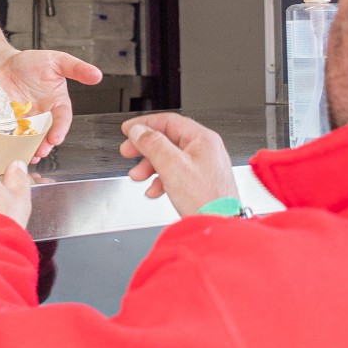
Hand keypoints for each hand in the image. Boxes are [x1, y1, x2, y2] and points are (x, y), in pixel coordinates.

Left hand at [0, 49, 102, 148]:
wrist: (5, 64)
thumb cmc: (33, 63)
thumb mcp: (57, 61)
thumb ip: (76, 68)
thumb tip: (97, 75)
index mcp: (57, 104)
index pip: (62, 119)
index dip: (60, 129)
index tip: (56, 138)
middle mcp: (42, 115)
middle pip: (46, 134)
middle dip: (44, 144)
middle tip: (41, 151)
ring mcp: (25, 120)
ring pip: (29, 138)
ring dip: (28, 147)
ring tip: (26, 154)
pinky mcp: (9, 122)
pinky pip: (10, 134)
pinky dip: (9, 141)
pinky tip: (7, 146)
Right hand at [119, 112, 239, 216]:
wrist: (220, 226)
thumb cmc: (206, 199)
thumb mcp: (172, 166)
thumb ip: (152, 144)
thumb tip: (138, 131)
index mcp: (202, 139)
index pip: (168, 121)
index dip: (144, 124)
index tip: (128, 130)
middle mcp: (205, 149)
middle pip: (167, 140)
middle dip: (145, 148)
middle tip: (128, 152)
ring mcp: (204, 166)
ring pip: (170, 158)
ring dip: (150, 166)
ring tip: (138, 176)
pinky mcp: (201, 182)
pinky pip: (176, 173)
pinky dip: (161, 179)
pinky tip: (154, 190)